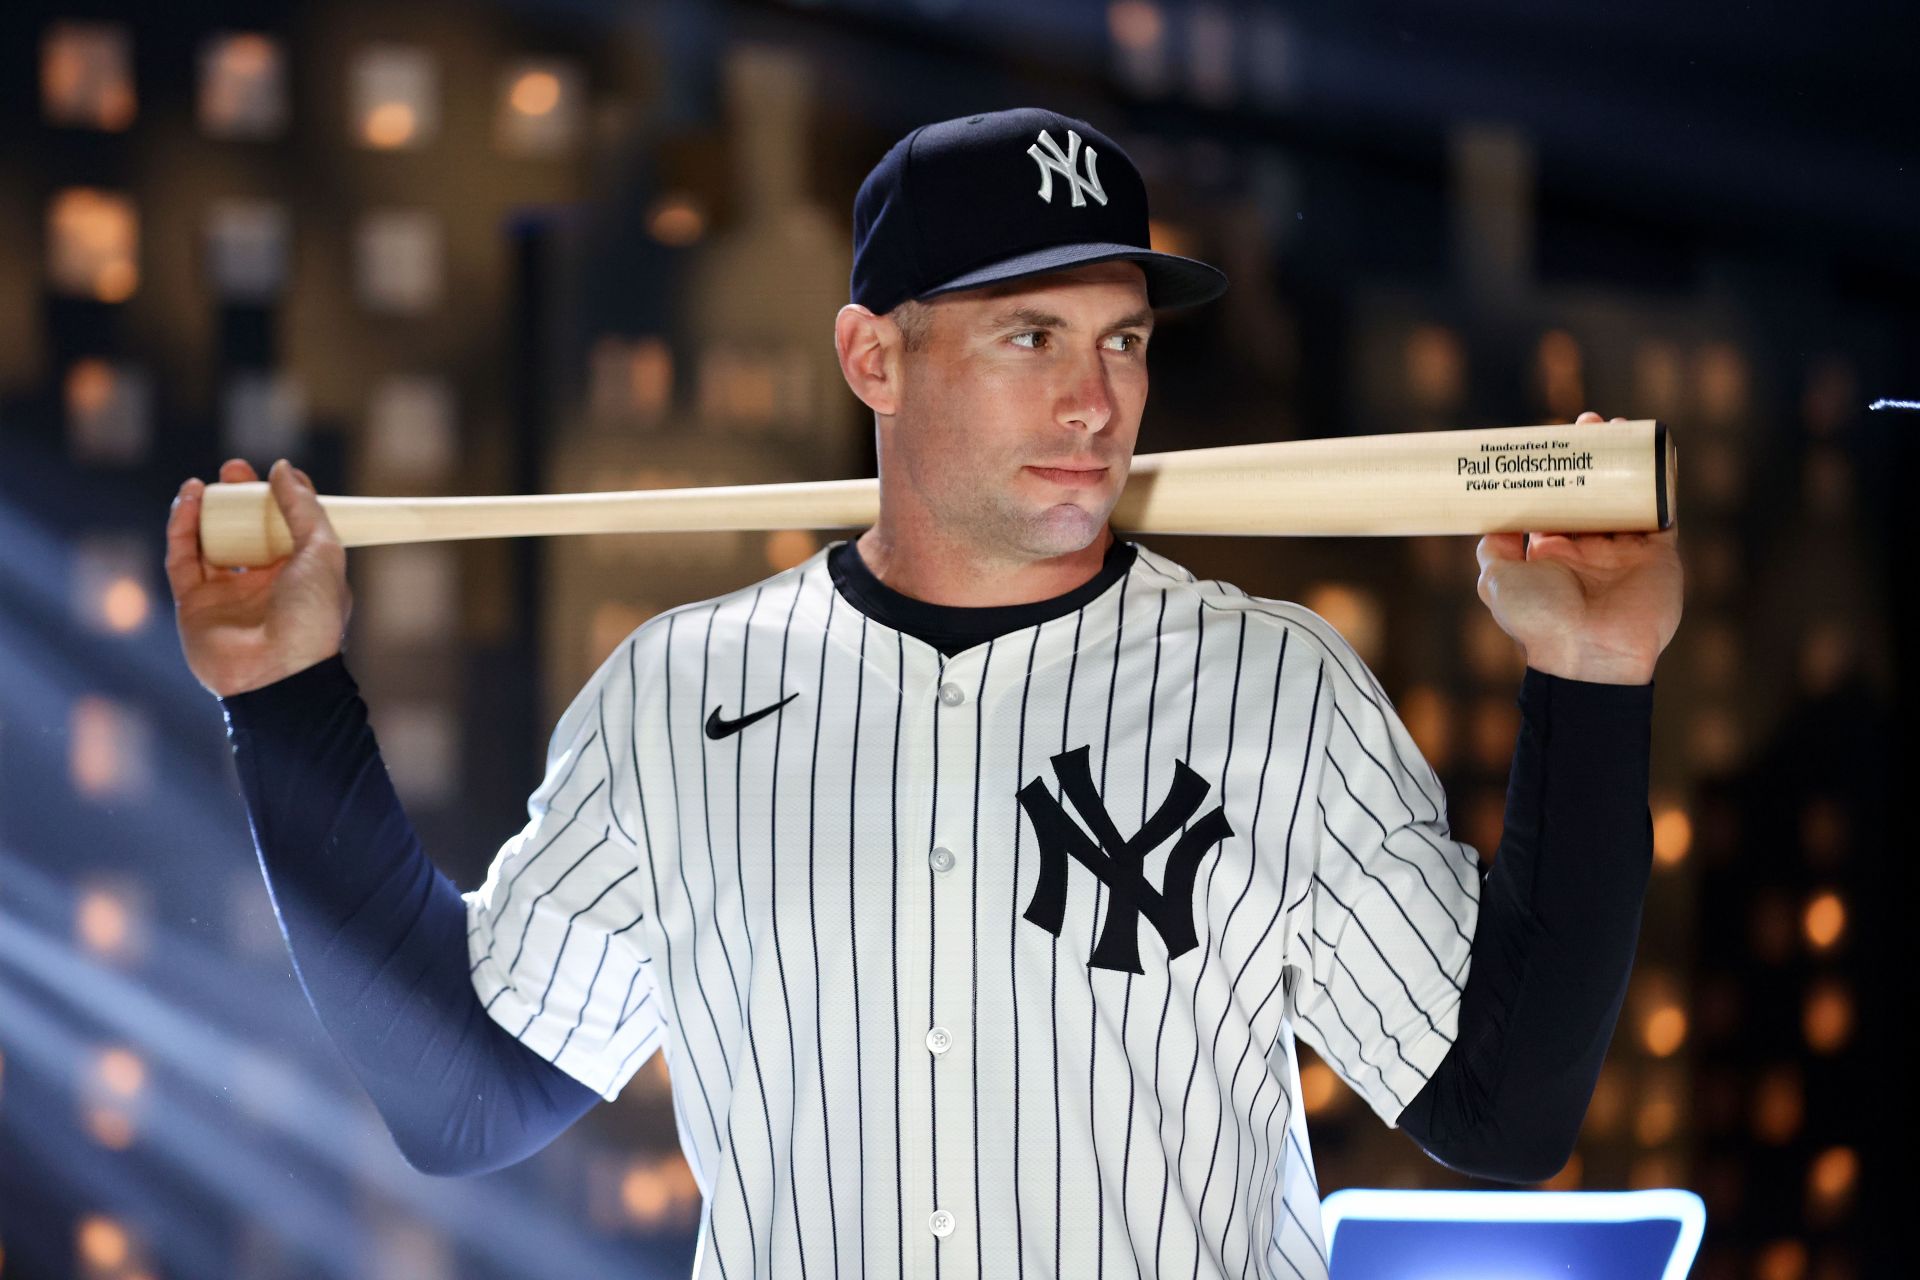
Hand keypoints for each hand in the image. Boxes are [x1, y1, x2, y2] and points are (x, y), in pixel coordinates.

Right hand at [166, 458, 353, 697]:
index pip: (287, 528)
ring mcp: (227, 594)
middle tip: (234, 469)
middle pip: (246, 531)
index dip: (278, 498)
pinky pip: (183, 558)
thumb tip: (285, 469)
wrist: (277, 674)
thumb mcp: (323, 552)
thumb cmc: (312, 616)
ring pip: (210, 542)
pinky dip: (182, 528)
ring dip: (206, 510)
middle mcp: (264, 584)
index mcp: (302, 575)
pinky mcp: (193, 604)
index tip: (274, 471)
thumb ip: (303, 509)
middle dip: (238, 498)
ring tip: (206, 483)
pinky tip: (189, 500)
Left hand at [1473, 413, 1683, 684]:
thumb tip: (1489, 518)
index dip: (1554, 471)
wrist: (1590, 655)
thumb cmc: (1539, 619)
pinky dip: (1661, 479)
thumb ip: (1493, 547)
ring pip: (1626, 493)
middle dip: (1591, 456)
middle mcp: (1589, 549)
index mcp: (1552, 553)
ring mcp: (1626, 549)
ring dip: (1623, 460)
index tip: (1551, 440)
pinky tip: (1654, 450)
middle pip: (1592, 491)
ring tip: (1615, 427)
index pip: (1554, 501)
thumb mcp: (1496, 580)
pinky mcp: (1659, 552)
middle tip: (1586, 424)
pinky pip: (1663, 507)